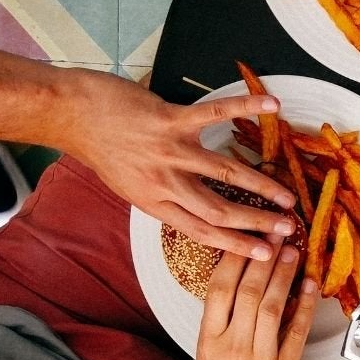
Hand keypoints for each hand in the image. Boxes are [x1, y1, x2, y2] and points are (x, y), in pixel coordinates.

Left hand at [62, 69, 296, 260]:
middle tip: (288, 228)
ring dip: (261, 185)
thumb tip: (196, 207)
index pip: (202, 231)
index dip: (237, 245)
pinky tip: (272, 106)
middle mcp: (164, 182)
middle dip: (257, 222)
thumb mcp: (129, 186)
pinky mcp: (170, 120)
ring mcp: (169, 151)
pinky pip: (215, 114)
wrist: (71, 115)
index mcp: (154, 203)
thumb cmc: (101, 149)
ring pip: (225, 173)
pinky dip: (245, 108)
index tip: (264, 254)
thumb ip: (163, 197)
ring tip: (287, 195)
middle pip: (219, 210)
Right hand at [197, 240, 317, 359]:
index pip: (218, 290)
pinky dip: (305, 307)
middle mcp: (231, 347)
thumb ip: (222, 319)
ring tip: (293, 252)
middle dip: (264, 259)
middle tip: (277, 233)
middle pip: (248, 293)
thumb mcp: (210, 353)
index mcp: (209, 340)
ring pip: (273, 308)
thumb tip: (240, 276)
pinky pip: (297, 332)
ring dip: (284, 276)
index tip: (248, 236)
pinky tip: (311, 286)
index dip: (234, 259)